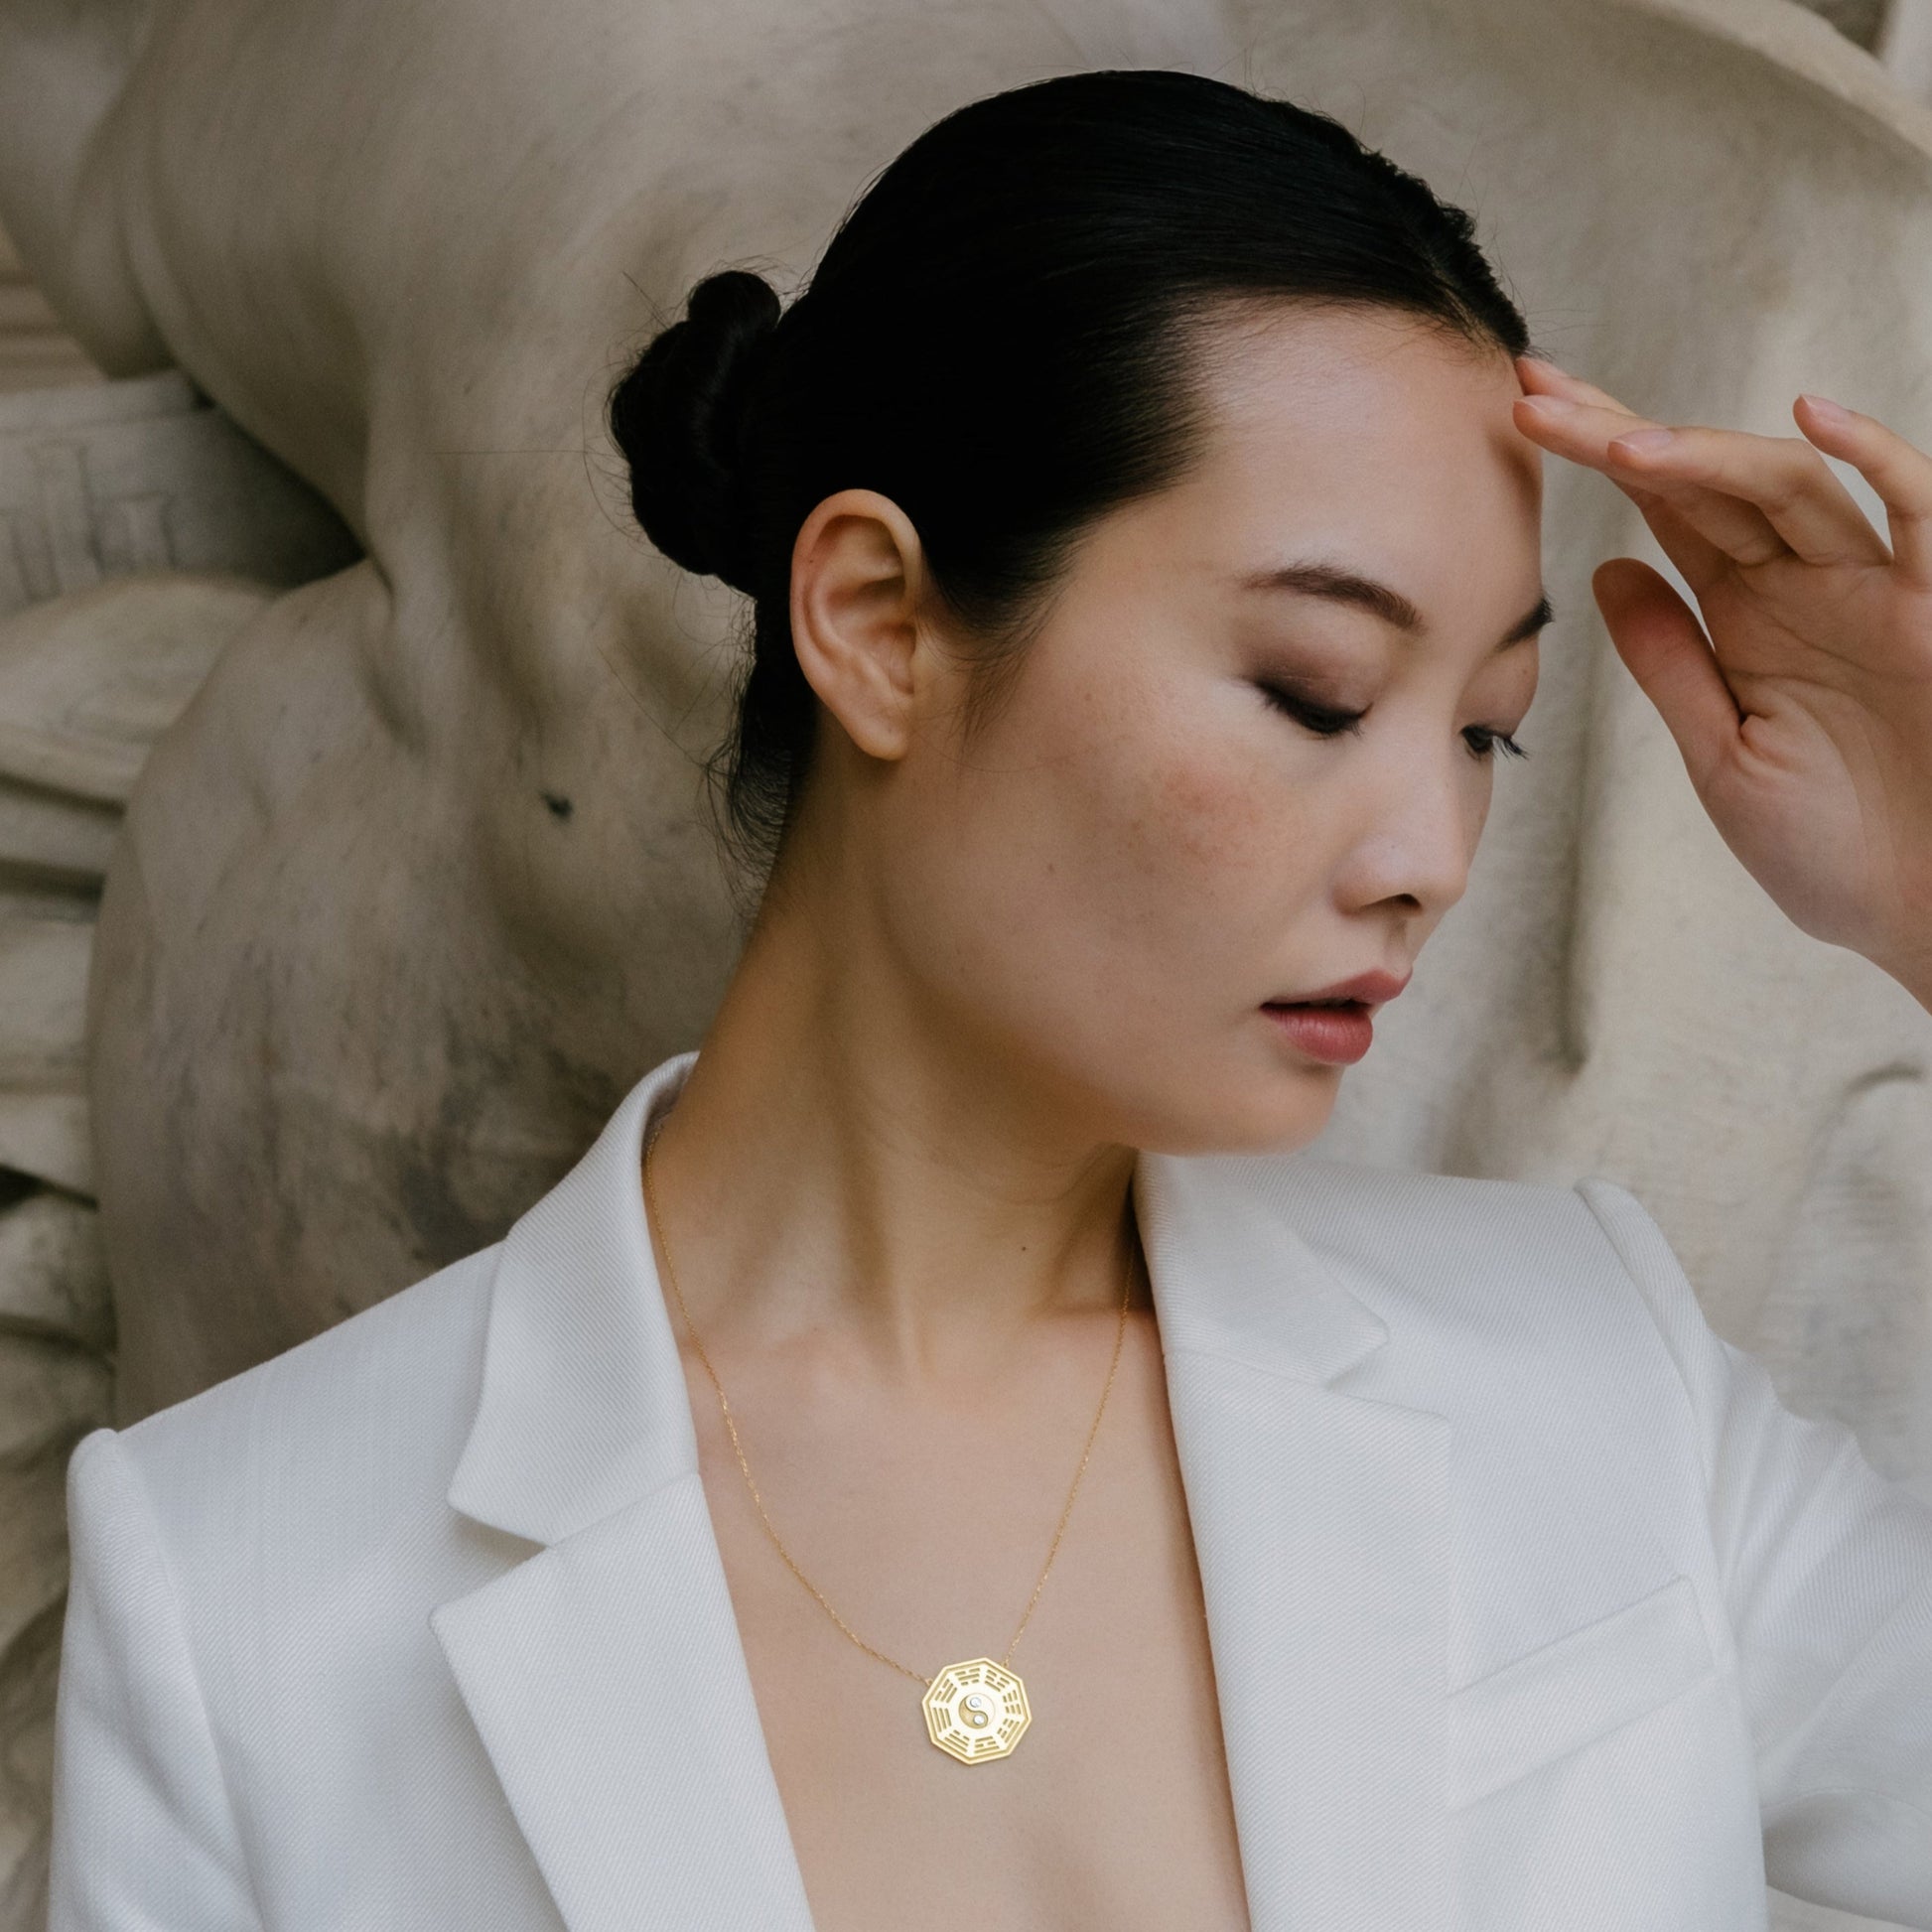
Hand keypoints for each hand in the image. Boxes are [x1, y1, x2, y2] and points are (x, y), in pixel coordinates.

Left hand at [1513, 356, 1931, 1005]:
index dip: (1599, 454)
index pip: (1665, 510)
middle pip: (1708, 479)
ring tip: (1618, 442)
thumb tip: (1605, 567)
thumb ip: (1669, 659)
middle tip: (1536, 392)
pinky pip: (1919, 512)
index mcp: (1748, 614)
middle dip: (1620, 431)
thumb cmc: (1834, 847)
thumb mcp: (1722, 751)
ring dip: (1704, 454)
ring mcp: (1874, 588)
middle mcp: (1806, 584)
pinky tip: (1810, 419)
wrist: (1925, 913)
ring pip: (1789, 485)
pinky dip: (1877, 458)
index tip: (1524, 413)